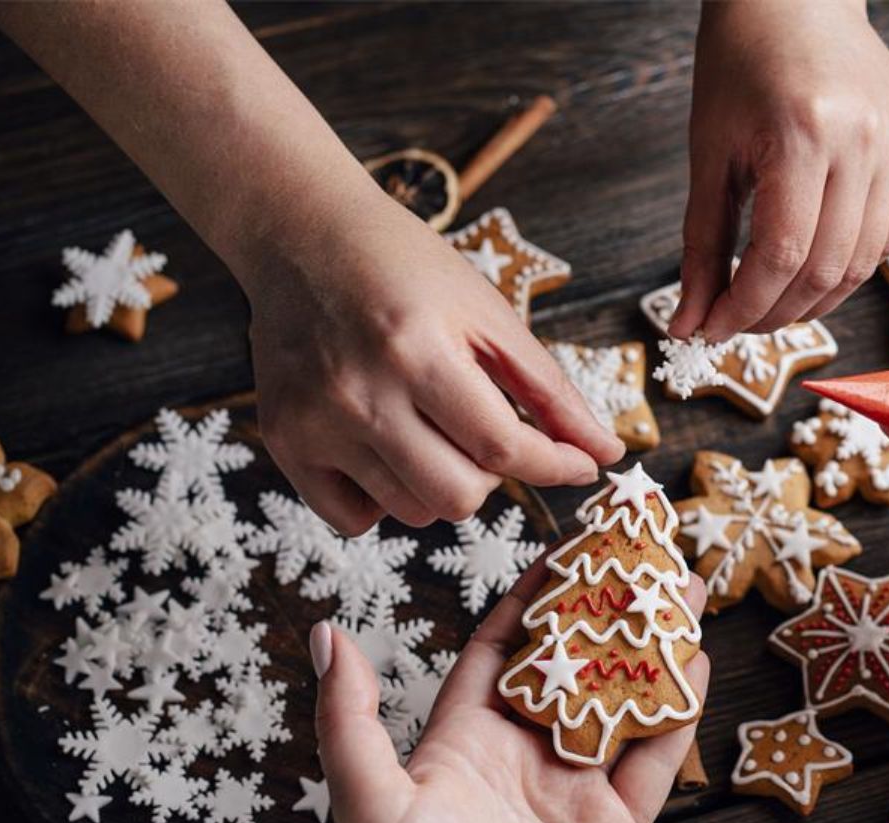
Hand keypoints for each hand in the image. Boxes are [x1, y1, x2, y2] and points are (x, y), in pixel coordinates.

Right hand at [245, 190, 623, 535]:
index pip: (502, 447)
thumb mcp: (489, 314)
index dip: (555, 465)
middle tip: (486, 431)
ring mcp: (314, 423)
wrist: (304, 237)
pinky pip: (354, 519)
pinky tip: (390, 449)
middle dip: (494, 476)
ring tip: (435, 428)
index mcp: (417, 351)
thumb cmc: (406, 268)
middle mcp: (359, 393)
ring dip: (443, 484)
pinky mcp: (283, 441)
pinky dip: (386, 500)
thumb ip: (551, 390)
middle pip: (458, 496)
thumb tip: (604, 454)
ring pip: (414, 512)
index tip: (581, 467)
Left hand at [310, 563, 710, 822]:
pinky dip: (675, 710)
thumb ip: (349, 718)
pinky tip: (694, 662)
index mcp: (463, 743)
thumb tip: (326, 632)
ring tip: (683, 590)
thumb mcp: (372, 802)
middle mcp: (520, 759)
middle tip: (640, 554)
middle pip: (570, 664)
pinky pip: (653, 758)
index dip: (532, 595)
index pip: (502, 648)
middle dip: (603, 608)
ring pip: (619, 700)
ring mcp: (571, 793)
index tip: (564, 544)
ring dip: (648, 647)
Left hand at [669, 0, 888, 340]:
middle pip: (828, 270)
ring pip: (865, 263)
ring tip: (775, 298)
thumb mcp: (709, 154)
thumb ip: (700, 245)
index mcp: (805, 132)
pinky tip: (818, 257)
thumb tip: (688, 324)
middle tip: (741, 323)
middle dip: (778, 313)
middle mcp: (866, 139)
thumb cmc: (743, 65)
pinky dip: (853, 263)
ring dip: (816, 298)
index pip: (783, 255)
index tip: (714, 329)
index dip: (746, 306)